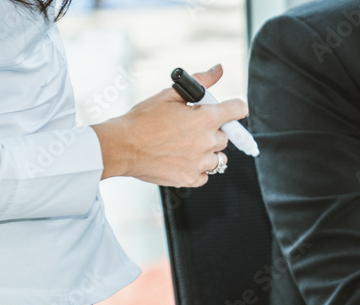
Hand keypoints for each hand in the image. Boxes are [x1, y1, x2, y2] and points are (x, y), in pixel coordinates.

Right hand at [91, 64, 248, 186]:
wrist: (121, 146)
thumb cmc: (142, 120)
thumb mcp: (170, 94)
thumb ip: (200, 82)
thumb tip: (218, 70)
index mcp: (206, 118)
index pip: (238, 110)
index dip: (234, 108)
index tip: (229, 111)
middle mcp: (208, 141)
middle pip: (225, 136)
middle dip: (211, 132)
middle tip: (189, 129)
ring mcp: (200, 162)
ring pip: (218, 158)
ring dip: (206, 152)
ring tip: (184, 146)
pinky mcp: (191, 178)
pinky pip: (206, 175)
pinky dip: (197, 168)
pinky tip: (180, 159)